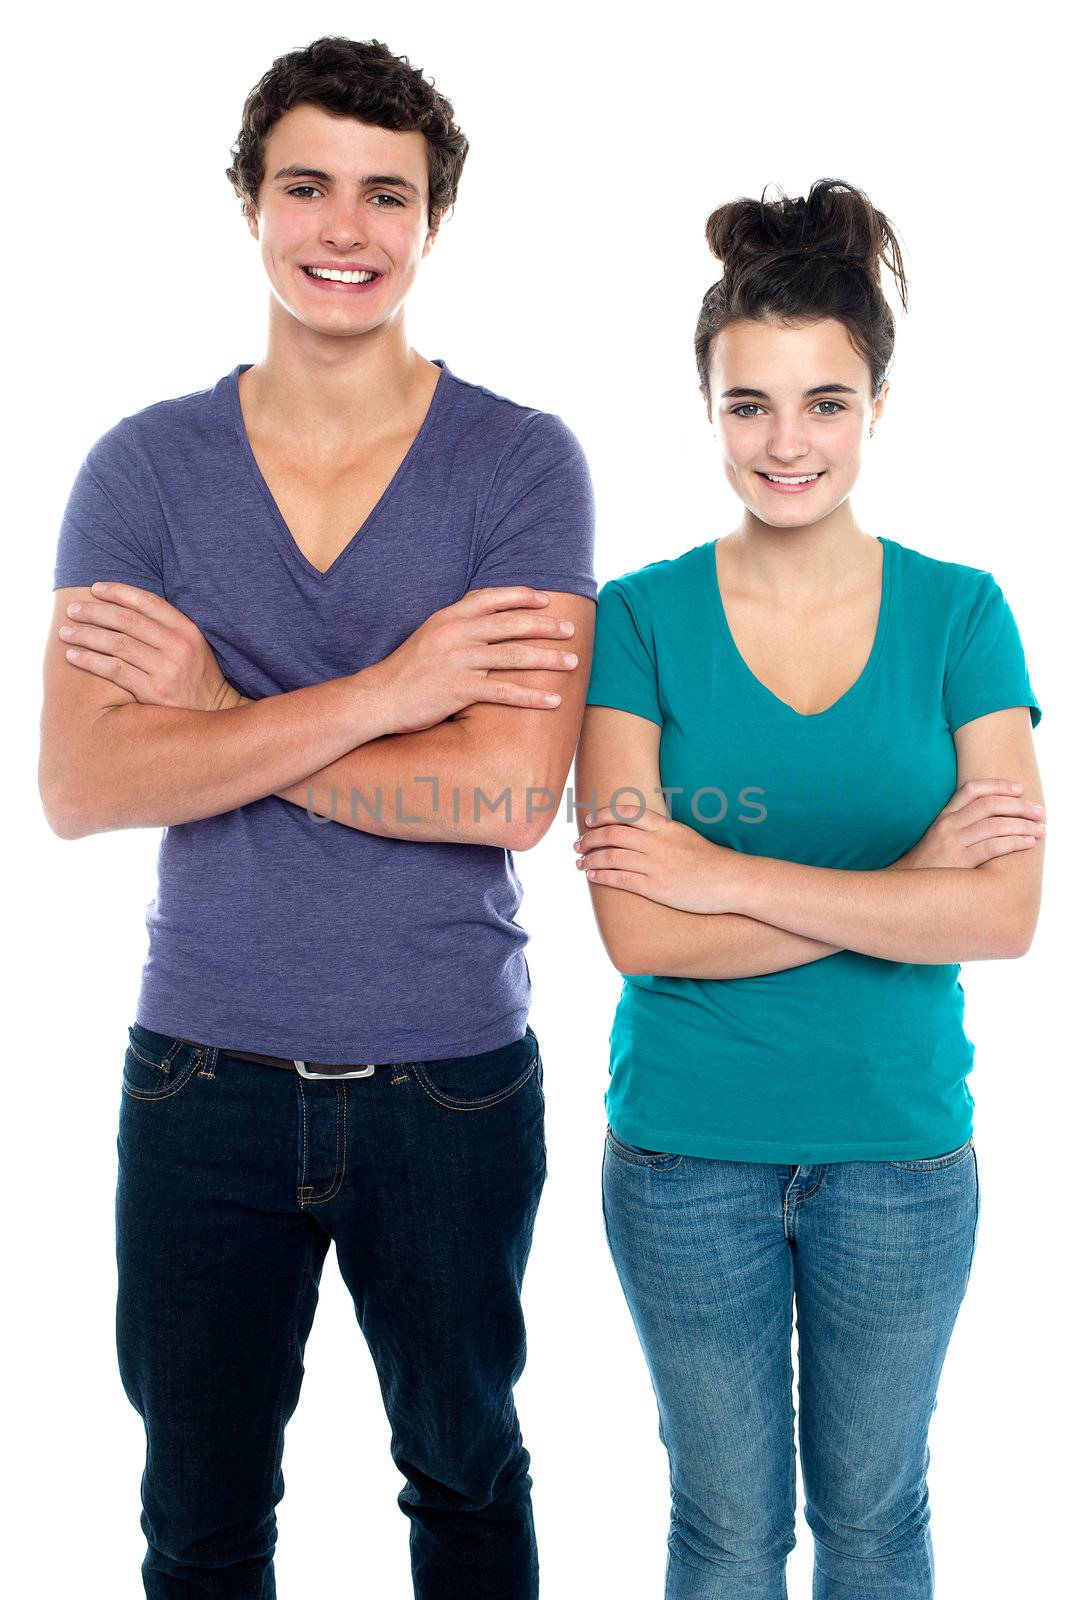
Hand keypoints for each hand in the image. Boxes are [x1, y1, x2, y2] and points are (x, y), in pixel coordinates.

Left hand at [59, 582, 245, 710]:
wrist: (214, 715)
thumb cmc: (195, 676)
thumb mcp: (192, 645)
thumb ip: (166, 626)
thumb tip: (125, 606)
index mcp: (187, 630)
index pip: (148, 602)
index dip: (119, 592)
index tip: (95, 588)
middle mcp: (178, 647)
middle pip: (127, 621)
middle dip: (95, 612)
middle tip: (72, 610)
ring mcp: (167, 670)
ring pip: (117, 644)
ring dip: (86, 635)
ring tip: (66, 632)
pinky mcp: (154, 692)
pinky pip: (115, 671)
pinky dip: (91, 661)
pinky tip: (73, 657)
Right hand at [367, 586, 579, 736]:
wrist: (378, 697)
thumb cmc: (407, 670)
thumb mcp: (429, 636)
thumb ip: (457, 626)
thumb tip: (488, 622)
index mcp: (448, 618)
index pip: (491, 598)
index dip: (521, 596)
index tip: (546, 600)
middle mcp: (455, 634)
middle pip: (511, 624)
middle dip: (545, 626)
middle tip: (570, 629)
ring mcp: (458, 661)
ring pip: (514, 656)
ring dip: (548, 659)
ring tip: (572, 662)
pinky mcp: (459, 689)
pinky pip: (505, 692)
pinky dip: (532, 696)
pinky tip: (553, 700)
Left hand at [573, 802, 739, 912]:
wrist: (731, 881)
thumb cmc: (709, 861)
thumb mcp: (685, 835)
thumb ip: (662, 832)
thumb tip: (640, 832)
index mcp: (665, 827)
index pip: (626, 813)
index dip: (603, 815)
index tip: (590, 821)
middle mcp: (657, 843)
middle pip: (613, 834)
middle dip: (590, 839)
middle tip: (578, 844)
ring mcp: (656, 865)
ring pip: (612, 856)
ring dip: (590, 858)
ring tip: (580, 862)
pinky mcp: (656, 888)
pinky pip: (621, 879)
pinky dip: (602, 875)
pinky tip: (592, 876)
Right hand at [892, 779, 1046, 869]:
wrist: (906, 889)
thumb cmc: (929, 866)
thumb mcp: (939, 838)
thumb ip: (961, 825)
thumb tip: (996, 818)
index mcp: (944, 816)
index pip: (972, 789)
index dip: (998, 785)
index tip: (1020, 789)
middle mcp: (948, 825)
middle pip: (989, 805)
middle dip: (1019, 806)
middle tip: (1039, 812)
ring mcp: (953, 843)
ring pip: (995, 824)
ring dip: (1023, 825)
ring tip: (1040, 829)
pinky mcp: (959, 862)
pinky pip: (993, 846)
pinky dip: (1015, 842)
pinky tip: (1028, 843)